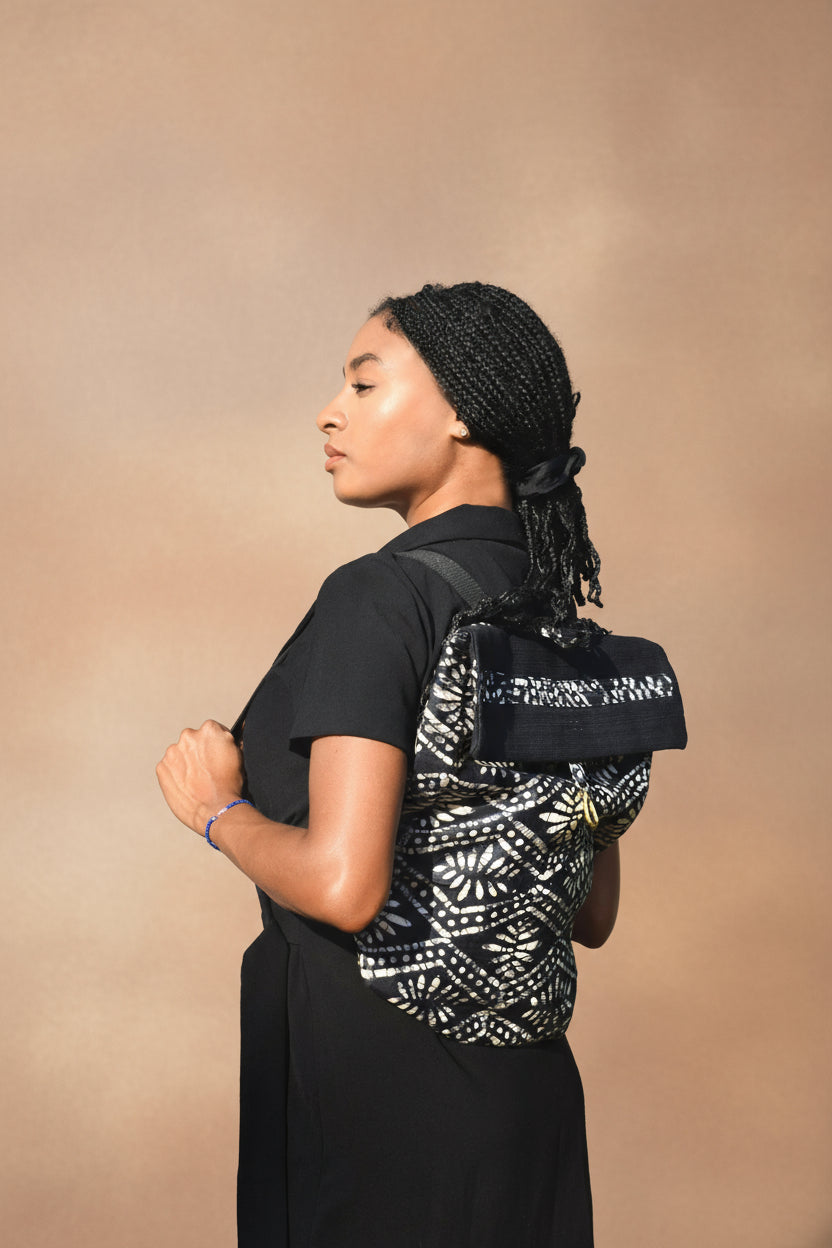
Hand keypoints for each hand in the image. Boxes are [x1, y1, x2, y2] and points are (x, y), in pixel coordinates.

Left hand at [156, 720, 245, 835]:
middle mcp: (189, 736)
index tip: (217, 757)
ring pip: (179, 754)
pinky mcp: (161, 767)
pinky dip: (174, 775)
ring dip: (185, 763)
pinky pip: (167, 768)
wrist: (216, 811)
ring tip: (196, 782)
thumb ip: (230, 740)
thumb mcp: (239, 756)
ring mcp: (173, 751)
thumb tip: (236, 730)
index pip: (211, 730)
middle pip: (192, 740)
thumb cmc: (231, 785)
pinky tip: (187, 787)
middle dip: (197, 752)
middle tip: (207, 771)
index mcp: (210, 729)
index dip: (215, 745)